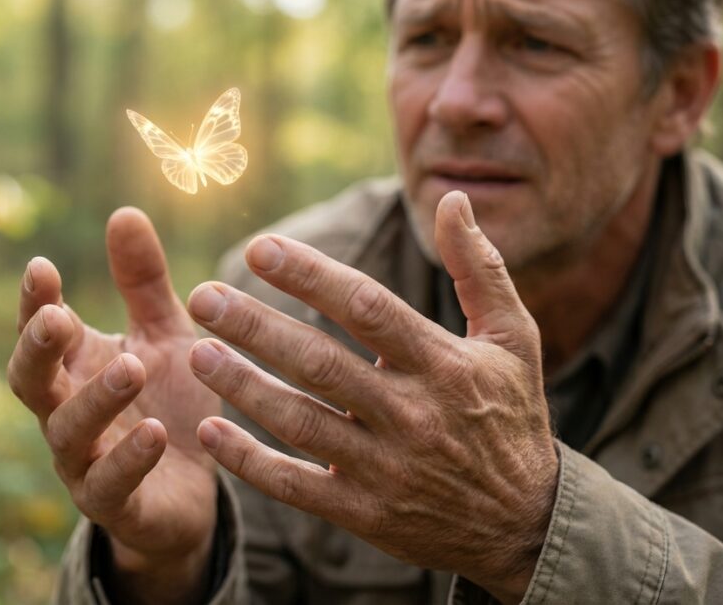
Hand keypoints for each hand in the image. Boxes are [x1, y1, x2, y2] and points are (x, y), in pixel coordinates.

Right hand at [7, 208, 220, 602]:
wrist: (194, 493)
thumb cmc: (170, 403)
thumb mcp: (165, 336)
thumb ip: (143, 283)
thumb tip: (124, 211)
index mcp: (75, 367)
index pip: (41, 331)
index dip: (35, 302)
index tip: (41, 267)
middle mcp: (66, 413)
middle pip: (29, 382)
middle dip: (37, 350)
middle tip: (56, 319)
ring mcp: (84, 463)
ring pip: (68, 432)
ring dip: (96, 399)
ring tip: (131, 367)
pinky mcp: (116, 507)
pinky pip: (110, 486)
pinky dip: (128, 459)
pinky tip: (154, 432)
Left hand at [185, 191, 557, 603]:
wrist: (526, 524)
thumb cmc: (512, 417)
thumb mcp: (514, 339)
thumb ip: (480, 267)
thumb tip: (454, 198)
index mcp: (444, 365)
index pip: (368, 309)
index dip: (311, 276)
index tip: (260, 249)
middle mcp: (413, 415)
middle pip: (321, 363)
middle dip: (257, 327)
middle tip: (204, 296)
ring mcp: (387, 469)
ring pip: (302, 422)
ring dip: (244, 387)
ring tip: (196, 353)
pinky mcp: (366, 514)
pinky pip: (296, 486)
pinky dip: (249, 461)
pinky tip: (209, 429)